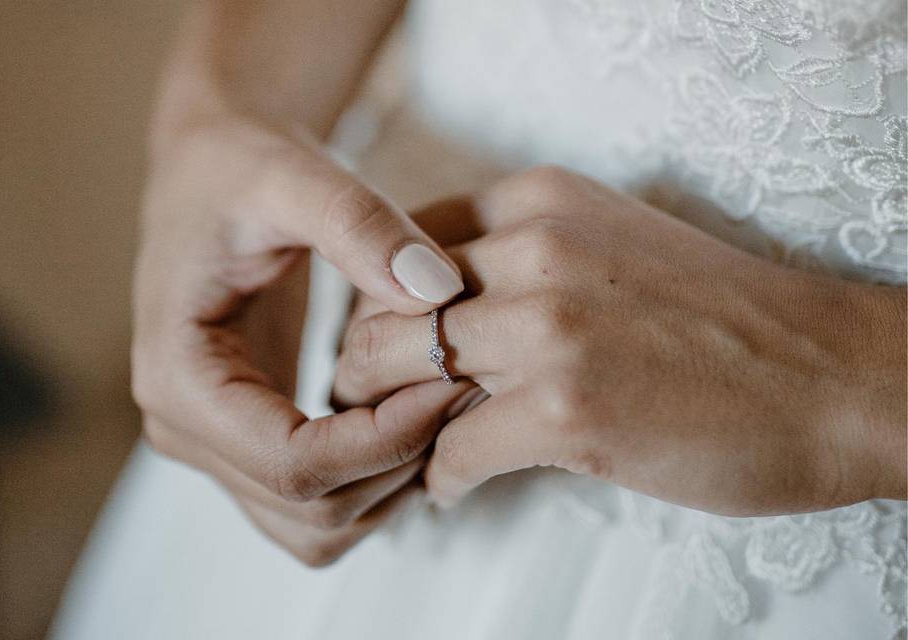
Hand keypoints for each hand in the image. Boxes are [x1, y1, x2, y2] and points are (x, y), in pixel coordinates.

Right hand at [131, 113, 473, 564]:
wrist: (214, 170)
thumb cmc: (237, 167)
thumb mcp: (292, 174)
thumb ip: (359, 224)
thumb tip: (438, 290)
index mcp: (179, 375)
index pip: (293, 464)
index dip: (384, 442)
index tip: (450, 384)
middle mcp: (187, 428)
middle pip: (311, 512)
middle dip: (398, 465)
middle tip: (460, 388)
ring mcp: (219, 444)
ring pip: (320, 529)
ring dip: (394, 483)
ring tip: (443, 400)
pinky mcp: (253, 440)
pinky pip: (323, 503)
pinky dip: (379, 478)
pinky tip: (417, 411)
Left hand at [334, 167, 906, 515]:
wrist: (829, 373)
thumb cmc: (723, 316)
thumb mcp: (611, 242)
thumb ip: (523, 256)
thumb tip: (442, 309)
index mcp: (538, 200)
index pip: (398, 245)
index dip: (379, 304)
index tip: (386, 345)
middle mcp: (533, 249)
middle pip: (384, 309)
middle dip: (363, 365)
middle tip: (369, 406)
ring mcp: (548, 327)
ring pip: (398, 374)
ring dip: (389, 423)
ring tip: (402, 449)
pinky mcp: (566, 409)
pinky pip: (451, 451)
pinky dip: (441, 477)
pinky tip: (452, 488)